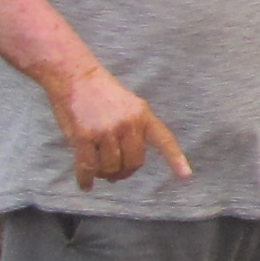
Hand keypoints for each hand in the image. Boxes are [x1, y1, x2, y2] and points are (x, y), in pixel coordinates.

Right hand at [52, 58, 188, 187]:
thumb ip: (132, 131)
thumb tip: (121, 169)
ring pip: (111, 167)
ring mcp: (106, 130)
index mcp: (142, 114)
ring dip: (104, 174)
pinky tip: (86, 185)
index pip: (163, 139)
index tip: (184, 176)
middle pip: (133, 163)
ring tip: (98, 170)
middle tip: (114, 174)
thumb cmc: (100, 93)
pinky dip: (86, 180)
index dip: (175, 159)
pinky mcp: (84, 136)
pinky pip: (88, 167)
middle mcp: (128, 123)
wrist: (74, 75)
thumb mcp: (128, 105)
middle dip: (124, 172)